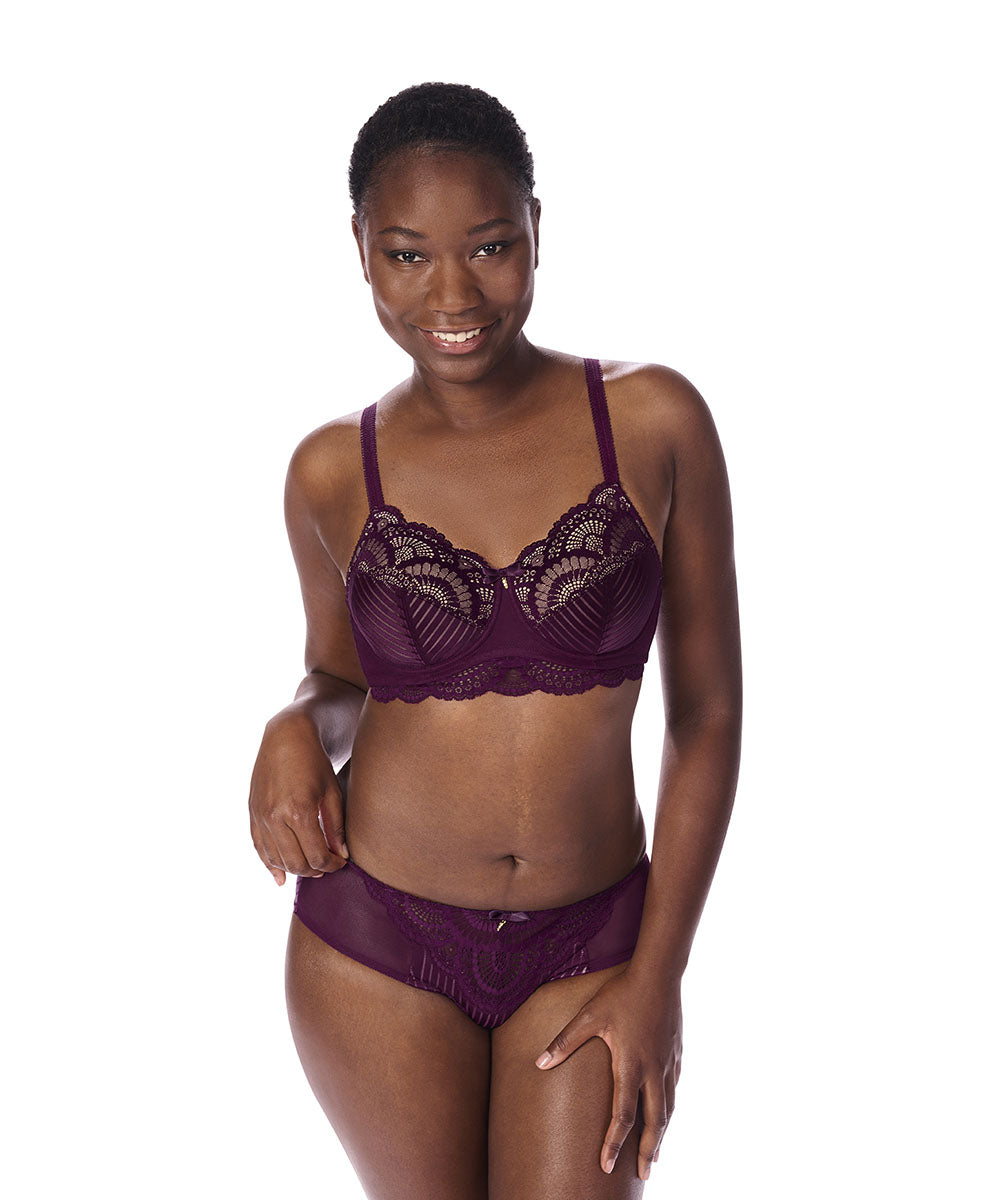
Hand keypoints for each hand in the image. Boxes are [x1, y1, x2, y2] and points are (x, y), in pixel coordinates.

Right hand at [248, 712, 348, 884]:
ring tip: (311, 867)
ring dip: (295, 869)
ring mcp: (260, 817)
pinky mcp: (252, 814)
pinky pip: (259, 848)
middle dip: (315, 870)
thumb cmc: (314, 762)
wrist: (286, 737)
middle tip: (328, 866)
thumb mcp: (332, 793)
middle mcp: (275, 817)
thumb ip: (336, 827)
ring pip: (277, 859)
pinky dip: (270, 865)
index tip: (341, 863)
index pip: (317, 855)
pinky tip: (280, 877)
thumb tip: (341, 855)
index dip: (332, 865)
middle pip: (296, 862)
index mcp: (299, 812)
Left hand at [534, 967, 681, 1179]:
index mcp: (630, 1065)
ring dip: (662, 1134)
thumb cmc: (621, 993)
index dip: (614, 1143)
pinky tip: (665, 1113)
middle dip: (648, 1151)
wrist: (659, 973)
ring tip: (655, 1154)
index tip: (606, 1166)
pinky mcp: (676, 1054)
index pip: (622, 1115)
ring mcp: (668, 1063)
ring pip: (668, 1109)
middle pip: (654, 1122)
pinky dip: (669, 1109)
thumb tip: (539, 1063)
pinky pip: (674, 1090)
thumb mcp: (589, 1016)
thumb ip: (565, 1042)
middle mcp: (653, 1070)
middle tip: (644, 1175)